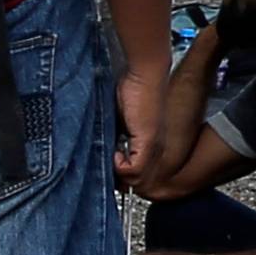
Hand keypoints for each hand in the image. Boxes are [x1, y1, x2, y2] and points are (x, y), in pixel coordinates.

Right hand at [112, 54, 173, 191]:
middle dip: (117, 179)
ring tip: (108, 159)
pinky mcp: (148, 141)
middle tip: (105, 167)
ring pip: (137, 179)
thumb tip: (100, 152)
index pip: (136, 174)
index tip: (106, 166)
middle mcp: (155, 149)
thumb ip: (114, 137)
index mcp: (149, 145)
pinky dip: (120, 167)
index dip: (119, 175)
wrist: (144, 73)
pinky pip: (134, 170)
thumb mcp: (119, 120)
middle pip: (137, 181)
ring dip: (118, 174)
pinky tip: (113, 153)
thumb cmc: (132, 90)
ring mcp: (154, 146)